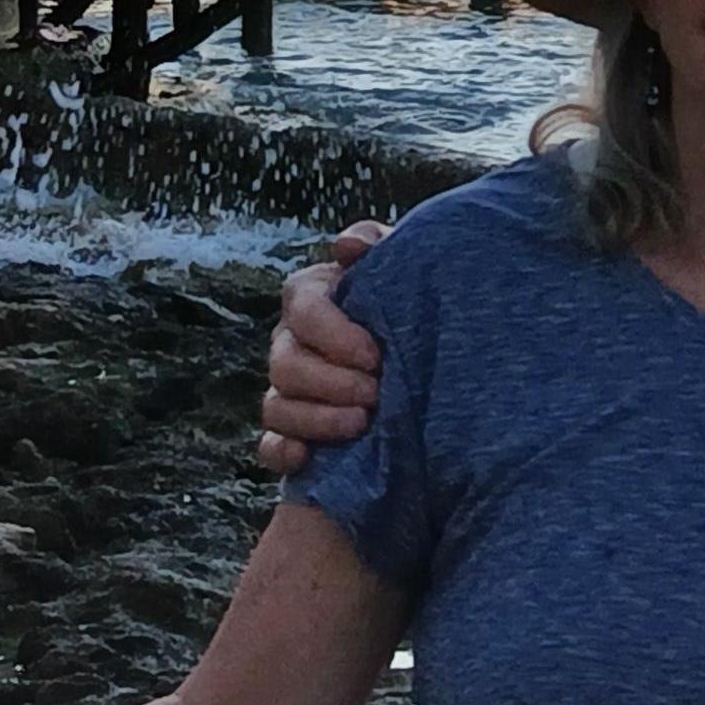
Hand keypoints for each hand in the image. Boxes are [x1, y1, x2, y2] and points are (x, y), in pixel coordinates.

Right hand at [252, 223, 390, 472]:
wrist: (434, 354)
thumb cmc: (414, 302)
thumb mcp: (407, 265)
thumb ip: (380, 245)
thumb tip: (345, 245)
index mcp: (312, 295)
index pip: (302, 307)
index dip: (334, 334)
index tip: (376, 356)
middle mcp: (291, 340)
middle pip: (284, 362)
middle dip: (330, 383)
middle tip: (376, 394)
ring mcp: (286, 388)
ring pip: (276, 405)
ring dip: (316, 419)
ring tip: (363, 425)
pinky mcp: (292, 430)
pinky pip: (270, 445)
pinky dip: (284, 452)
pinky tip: (309, 458)